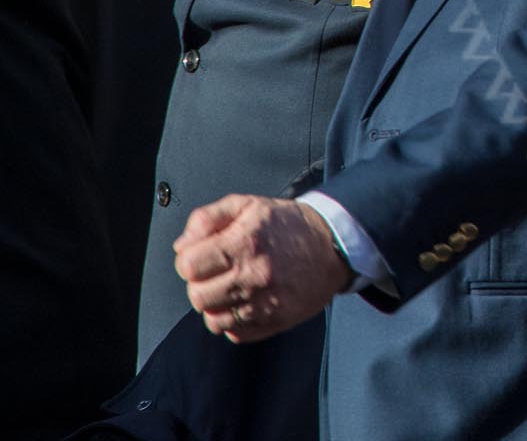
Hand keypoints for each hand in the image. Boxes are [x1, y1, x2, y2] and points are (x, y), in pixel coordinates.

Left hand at [174, 195, 350, 341]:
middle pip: (197, 296)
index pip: (188, 266)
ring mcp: (265, 302)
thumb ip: (208, 218)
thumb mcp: (248, 205)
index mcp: (245, 242)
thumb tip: (182, 245)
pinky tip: (246, 301)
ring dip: (216, 304)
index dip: (190, 260)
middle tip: (218, 273)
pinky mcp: (274, 321)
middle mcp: (254, 275)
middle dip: (202, 284)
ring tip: (232, 287)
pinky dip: (234, 320)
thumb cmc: (288, 225)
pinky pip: (234, 333)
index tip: (203, 256)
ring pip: (212, 319)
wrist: (333, 245)